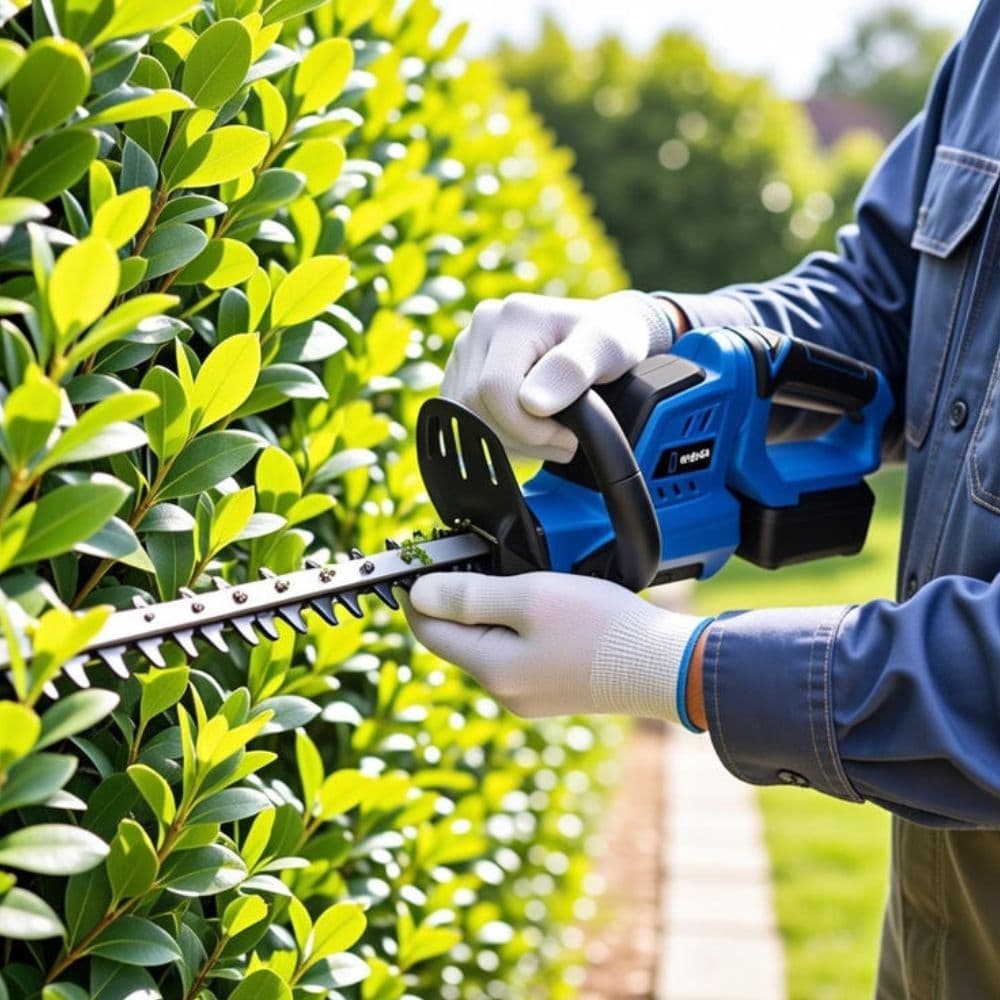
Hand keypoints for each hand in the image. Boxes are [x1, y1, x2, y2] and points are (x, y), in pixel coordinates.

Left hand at [403, 570, 709, 723]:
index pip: (429, 631)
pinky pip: (517, 652)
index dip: (416, 594)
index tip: (416, 562)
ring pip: (488, 644)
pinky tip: (535, 602)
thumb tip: (418, 594)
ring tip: (504, 573)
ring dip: (487, 609)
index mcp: (492, 670)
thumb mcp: (530, 597)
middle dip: (454, 598)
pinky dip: (514, 625)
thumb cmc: (602, 628)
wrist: (667, 666)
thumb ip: (470, 596)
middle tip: (465, 555)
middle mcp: (505, 691)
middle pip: (457, 638)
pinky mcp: (554, 688)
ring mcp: (530, 694)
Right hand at [441, 290, 682, 462]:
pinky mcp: (460, 369)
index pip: (495, 389)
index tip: (568, 435)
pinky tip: (528, 429)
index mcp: (514, 316)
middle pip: (475, 406)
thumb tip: (532, 403)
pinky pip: (464, 418)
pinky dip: (497, 436)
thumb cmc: (610, 339)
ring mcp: (467, 347)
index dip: (528, 427)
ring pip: (466, 417)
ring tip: (549, 435)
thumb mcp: (609, 349)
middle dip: (521, 437)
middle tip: (563, 440)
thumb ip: (573, 370)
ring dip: (510, 442)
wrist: (602, 332)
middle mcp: (482, 325)